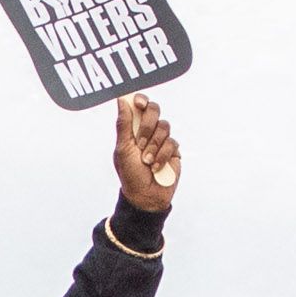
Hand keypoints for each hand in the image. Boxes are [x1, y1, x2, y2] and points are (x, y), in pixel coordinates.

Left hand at [110, 92, 180, 217]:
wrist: (145, 196)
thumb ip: (123, 124)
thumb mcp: (123, 148)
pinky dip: (162, 155)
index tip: (139, 104)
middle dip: (147, 125)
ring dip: (153, 145)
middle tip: (140, 142)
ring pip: (164, 126)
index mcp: (134, 127)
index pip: (140, 105)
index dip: (141, 100)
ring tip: (146, 160)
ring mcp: (162, 140)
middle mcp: (149, 130)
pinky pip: (172, 143)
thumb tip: (121, 100)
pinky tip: (155, 167)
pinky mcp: (174, 151)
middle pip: (154, 110)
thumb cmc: (130, 173)